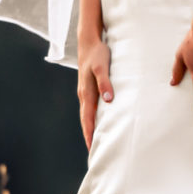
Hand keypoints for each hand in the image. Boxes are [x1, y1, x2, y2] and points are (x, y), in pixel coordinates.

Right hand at [77, 35, 113, 150]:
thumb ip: (105, 83)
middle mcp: (84, 94)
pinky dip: (92, 118)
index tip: (93, 149)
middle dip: (89, 136)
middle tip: (93, 152)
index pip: (88, 119)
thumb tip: (108, 100)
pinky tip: (98, 121)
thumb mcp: (102, 67)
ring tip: (95, 141)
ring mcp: (85, 91)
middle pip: (86, 120)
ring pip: (87, 115)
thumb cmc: (98, 54)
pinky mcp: (88, 87)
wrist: (89, 41)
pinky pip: (90, 107)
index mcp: (86, 92)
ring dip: (90, 128)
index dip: (90, 134)